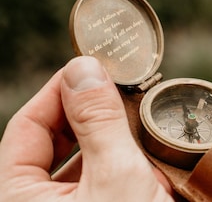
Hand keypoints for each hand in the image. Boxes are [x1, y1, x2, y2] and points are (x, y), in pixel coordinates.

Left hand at [0, 56, 173, 201]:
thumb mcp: (117, 176)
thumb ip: (98, 121)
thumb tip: (84, 69)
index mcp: (19, 197)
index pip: (27, 126)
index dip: (57, 89)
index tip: (87, 68)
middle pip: (54, 139)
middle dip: (89, 111)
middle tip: (115, 88)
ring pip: (82, 156)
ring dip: (112, 135)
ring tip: (137, 119)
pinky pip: (102, 173)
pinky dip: (124, 158)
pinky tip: (146, 152)